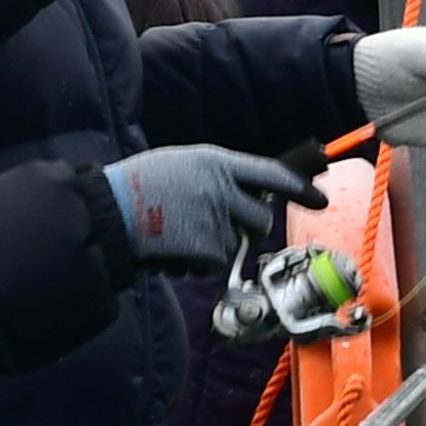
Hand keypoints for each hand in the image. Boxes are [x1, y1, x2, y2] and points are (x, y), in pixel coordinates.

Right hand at [99, 144, 326, 271]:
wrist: (105, 212)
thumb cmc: (135, 187)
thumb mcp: (179, 165)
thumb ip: (213, 176)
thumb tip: (241, 193)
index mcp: (216, 161)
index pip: (271, 173)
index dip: (299, 187)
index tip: (320, 198)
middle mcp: (222, 188)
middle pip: (260, 219)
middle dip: (245, 229)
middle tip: (214, 227)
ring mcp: (216, 218)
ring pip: (234, 244)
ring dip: (212, 247)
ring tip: (177, 233)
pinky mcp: (207, 247)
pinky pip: (213, 263)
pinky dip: (195, 263)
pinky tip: (171, 248)